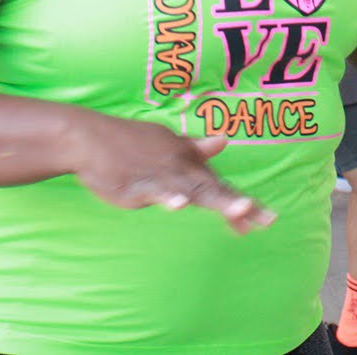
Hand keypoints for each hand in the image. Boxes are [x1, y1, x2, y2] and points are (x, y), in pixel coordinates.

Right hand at [68, 113, 274, 233]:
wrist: (90, 136)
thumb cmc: (131, 142)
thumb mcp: (168, 143)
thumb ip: (196, 149)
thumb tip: (223, 141)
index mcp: (189, 162)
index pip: (220, 185)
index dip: (242, 203)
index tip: (266, 221)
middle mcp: (181, 168)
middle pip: (214, 190)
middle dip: (239, 204)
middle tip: (265, 219)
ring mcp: (160, 176)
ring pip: (192, 190)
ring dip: (215, 199)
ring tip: (240, 209)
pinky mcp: (136, 185)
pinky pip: (154, 192)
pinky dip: (167, 197)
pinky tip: (180, 205)